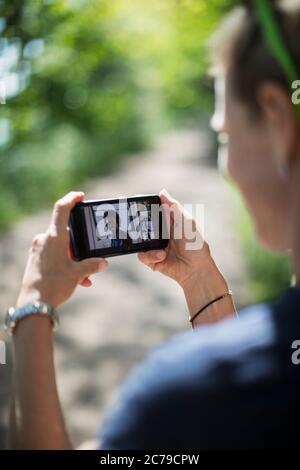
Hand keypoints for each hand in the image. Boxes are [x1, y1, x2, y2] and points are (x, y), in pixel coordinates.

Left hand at [16, 191, 107, 308]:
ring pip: (61, 246)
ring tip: (85, 275)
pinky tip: (78, 280)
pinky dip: (66, 263)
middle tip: (91, 254)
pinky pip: (54, 255)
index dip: (72, 198)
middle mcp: (44, 240)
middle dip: (80, 243)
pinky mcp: (36, 260)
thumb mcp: (77, 274)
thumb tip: (102, 262)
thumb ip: (91, 265)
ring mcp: (38, 250)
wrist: (33, 306)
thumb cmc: (54, 286)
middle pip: (65, 232)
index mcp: (54, 237)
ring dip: (74, 258)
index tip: (81, 196)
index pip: (62, 209)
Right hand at [138, 189, 233, 321]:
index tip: (139, 207)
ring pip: (140, 241)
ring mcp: (155, 247)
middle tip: (143, 228)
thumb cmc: (195, 245)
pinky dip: (151, 255)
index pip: (152, 213)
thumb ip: (174, 207)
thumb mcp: (186, 222)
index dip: (145, 210)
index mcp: (168, 223)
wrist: (196, 269)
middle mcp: (160, 234)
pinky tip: (162, 256)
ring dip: (150, 245)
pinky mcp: (152, 260)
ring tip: (163, 250)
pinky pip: (142, 255)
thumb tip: (162, 192)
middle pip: (142, 226)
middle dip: (141, 228)